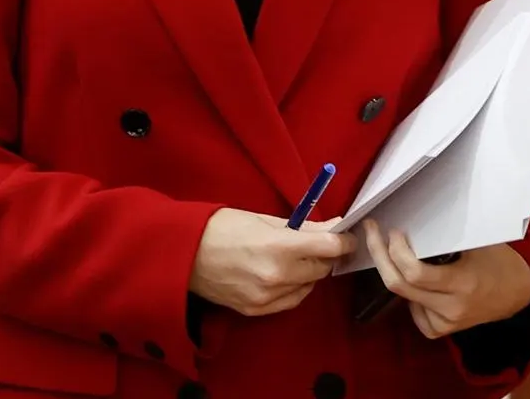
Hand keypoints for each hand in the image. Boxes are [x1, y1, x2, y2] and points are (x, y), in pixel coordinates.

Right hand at [190, 209, 355, 316]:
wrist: (182, 255)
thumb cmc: (221, 228)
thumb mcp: (264, 219)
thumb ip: (303, 227)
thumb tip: (333, 227)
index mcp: (280, 248)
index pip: (330, 247)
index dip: (343, 240)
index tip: (346, 236)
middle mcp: (277, 276)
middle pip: (322, 268)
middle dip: (325, 256)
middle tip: (318, 244)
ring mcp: (266, 297)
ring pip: (308, 287)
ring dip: (309, 273)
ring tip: (295, 258)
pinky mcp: (256, 310)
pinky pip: (290, 301)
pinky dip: (294, 288)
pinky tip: (285, 275)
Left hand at [362, 220, 529, 338]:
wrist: (518, 294)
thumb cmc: (499, 261)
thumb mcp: (478, 244)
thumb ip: (447, 239)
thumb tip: (412, 218)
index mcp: (463, 282)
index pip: (415, 273)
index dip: (397, 252)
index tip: (394, 231)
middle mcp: (452, 306)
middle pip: (399, 286)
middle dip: (380, 256)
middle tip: (372, 234)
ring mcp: (446, 322)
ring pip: (403, 298)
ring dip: (396, 273)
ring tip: (399, 254)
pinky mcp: (441, 330)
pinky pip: (413, 312)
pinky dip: (410, 295)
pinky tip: (420, 283)